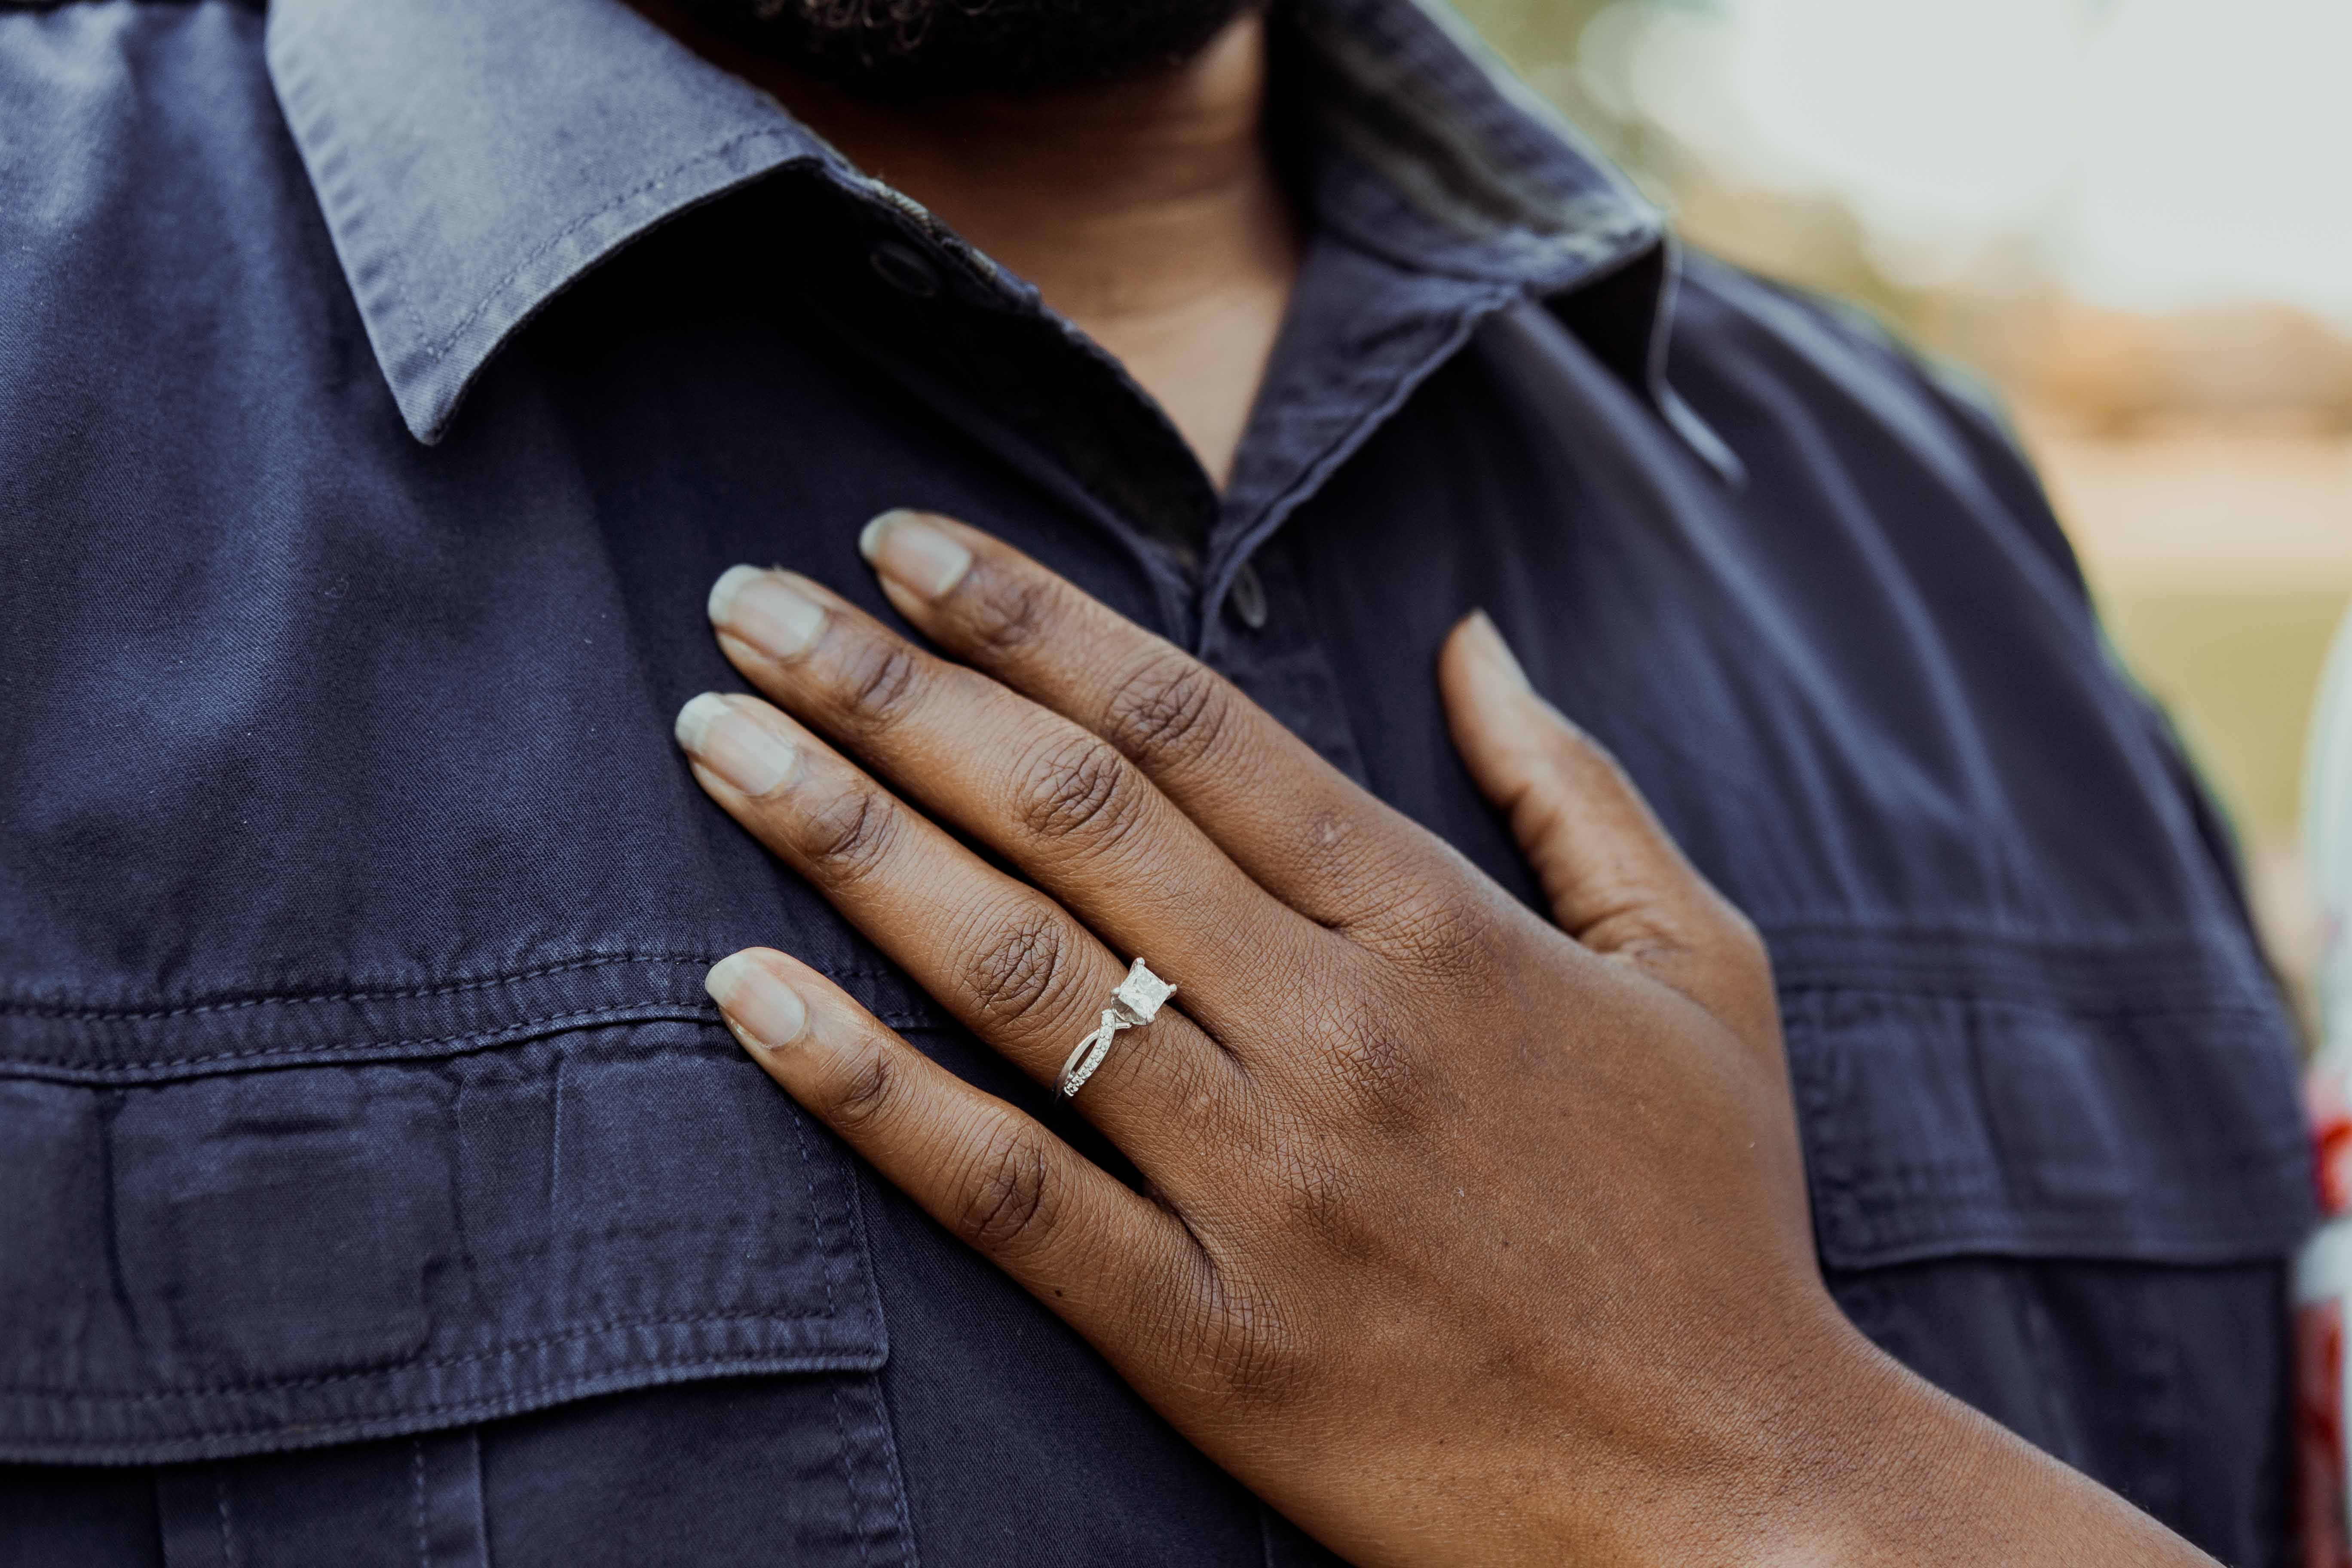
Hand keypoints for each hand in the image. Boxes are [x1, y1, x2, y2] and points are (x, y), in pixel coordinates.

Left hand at [674, 513, 2213, 1566]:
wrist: (1736, 1497)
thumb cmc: (1716, 1223)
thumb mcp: (1701, 969)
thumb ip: (1576, 789)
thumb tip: (1474, 639)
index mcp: (1438, 927)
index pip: (1187, 723)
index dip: (1028, 617)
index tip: (903, 548)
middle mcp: (1333, 1028)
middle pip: (1067, 810)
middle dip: (888, 685)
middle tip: (749, 601)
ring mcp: (1260, 1184)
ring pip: (1011, 967)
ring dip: (843, 836)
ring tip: (716, 739)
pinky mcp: (1202, 1335)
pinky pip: (999, 1189)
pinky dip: (860, 1087)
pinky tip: (739, 993)